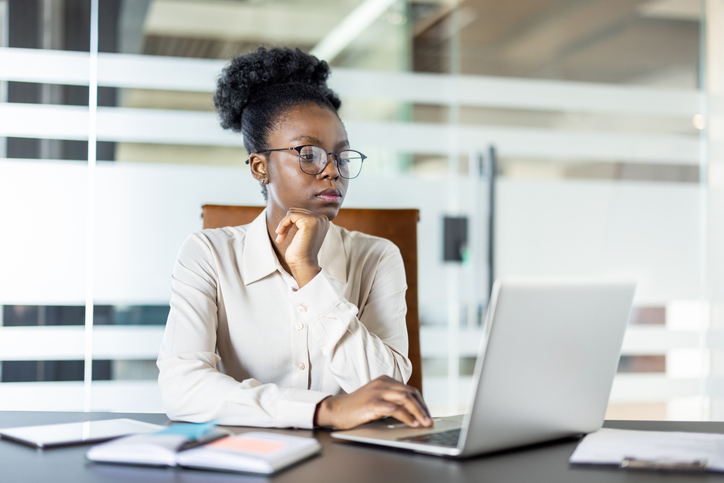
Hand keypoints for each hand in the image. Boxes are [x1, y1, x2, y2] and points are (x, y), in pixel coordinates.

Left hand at [275, 208, 328, 286]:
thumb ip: (302, 221)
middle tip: (281, 236)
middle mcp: (322, 218)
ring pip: (292, 212)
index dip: (290, 222)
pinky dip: (282, 224)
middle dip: (286, 223)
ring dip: (284, 224)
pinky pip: (290, 216)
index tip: (284, 234)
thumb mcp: (303, 233)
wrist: (303, 264)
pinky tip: (280, 234)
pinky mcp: (309, 221)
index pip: (301, 211)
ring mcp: (317, 219)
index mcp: (322, 220)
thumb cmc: (300, 251)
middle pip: (297, 210)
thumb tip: (292, 209)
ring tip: (281, 236)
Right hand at [314, 376, 432, 429]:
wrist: (337, 409)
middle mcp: (383, 383)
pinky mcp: (373, 403)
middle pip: (411, 393)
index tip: (427, 415)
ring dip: (418, 412)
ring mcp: (378, 392)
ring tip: (424, 423)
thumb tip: (413, 412)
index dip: (421, 403)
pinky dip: (406, 416)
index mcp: (385, 380)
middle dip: (423, 408)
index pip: (410, 390)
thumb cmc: (357, 406)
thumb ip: (391, 399)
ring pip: (405, 399)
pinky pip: (394, 409)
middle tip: (429, 421)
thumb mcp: (377, 397)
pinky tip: (411, 424)